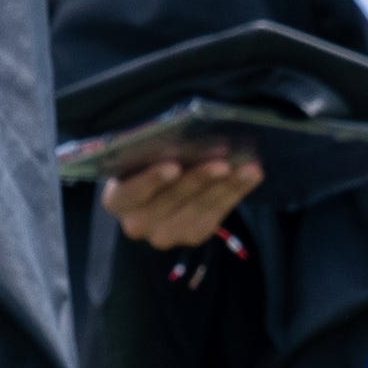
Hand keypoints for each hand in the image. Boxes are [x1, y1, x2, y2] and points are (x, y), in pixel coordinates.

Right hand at [103, 151, 263, 250]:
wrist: (158, 188)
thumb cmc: (145, 161)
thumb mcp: (140, 155)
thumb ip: (150, 148)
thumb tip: (180, 131)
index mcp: (116, 199)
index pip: (129, 192)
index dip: (151, 180)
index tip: (174, 165)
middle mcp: (136, 224)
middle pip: (169, 201)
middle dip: (198, 180)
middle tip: (221, 162)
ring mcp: (165, 235)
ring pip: (198, 209)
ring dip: (225, 186)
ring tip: (246, 168)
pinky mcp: (192, 236)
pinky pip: (217, 215)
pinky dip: (236, 192)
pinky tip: (250, 175)